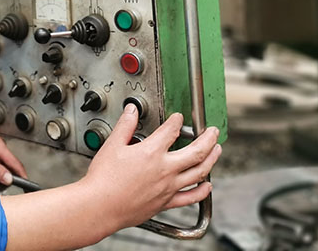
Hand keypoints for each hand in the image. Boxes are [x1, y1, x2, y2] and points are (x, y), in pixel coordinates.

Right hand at [81, 104, 221, 233]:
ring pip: (199, 172)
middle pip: (196, 151)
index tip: (179, 117)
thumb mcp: (112, 145)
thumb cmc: (104, 179)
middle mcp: (165, 169)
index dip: (177, 121)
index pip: (171, 130)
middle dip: (208, 138)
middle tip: (213, 131)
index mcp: (151, 152)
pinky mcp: (166, 202)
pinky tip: (207, 186)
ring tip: (217, 151)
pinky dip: (203, 191)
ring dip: (212, 160)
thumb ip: (125, 126)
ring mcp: (168, 187)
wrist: (101, 206)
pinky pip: (191, 197)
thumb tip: (132, 111)